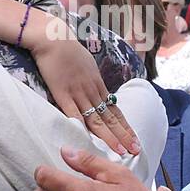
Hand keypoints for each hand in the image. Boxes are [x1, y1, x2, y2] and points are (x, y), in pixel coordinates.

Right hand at [29, 33, 139, 155]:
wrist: (54, 38)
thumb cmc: (69, 49)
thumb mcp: (87, 65)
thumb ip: (92, 80)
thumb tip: (97, 90)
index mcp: (98, 84)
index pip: (115, 110)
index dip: (126, 126)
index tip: (135, 139)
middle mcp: (92, 91)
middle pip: (111, 118)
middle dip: (123, 136)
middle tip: (135, 150)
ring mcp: (78, 93)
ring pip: (97, 120)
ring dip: (109, 137)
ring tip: (119, 152)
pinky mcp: (62, 94)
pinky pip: (73, 114)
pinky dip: (81, 128)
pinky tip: (88, 141)